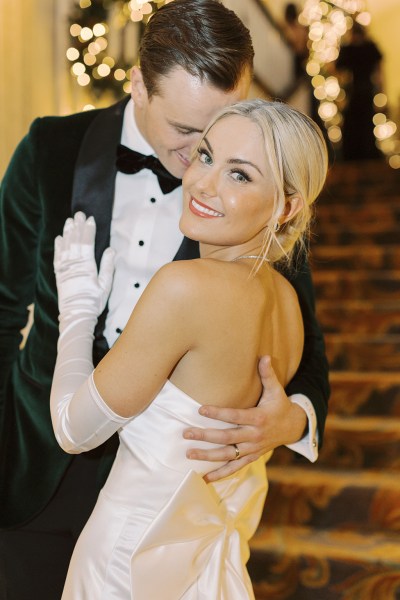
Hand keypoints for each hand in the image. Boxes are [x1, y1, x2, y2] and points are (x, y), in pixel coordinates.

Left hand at [54, 212, 114, 317]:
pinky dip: (58, 246)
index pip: (87, 243)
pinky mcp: (59, 274)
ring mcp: (64, 269)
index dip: (89, 230)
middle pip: (75, 241)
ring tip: (69, 221)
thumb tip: (111, 250)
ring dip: (67, 232)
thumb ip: (108, 266)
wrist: (76, 315)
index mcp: (87, 266)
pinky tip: (59, 238)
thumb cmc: (94, 302)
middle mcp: (74, 265)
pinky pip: (57, 256)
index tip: (91, 219)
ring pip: (65, 246)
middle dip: (77, 226)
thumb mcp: (106, 285)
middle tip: (79, 214)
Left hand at [183, 356, 306, 481]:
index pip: (235, 416)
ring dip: (208, 456)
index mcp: (259, 418)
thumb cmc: (279, 405)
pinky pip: (234, 468)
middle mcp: (254, 436)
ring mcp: (252, 449)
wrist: (294, 428)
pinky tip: (204, 478)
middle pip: (227, 437)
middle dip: (205, 436)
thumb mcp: (276, 390)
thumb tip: (263, 356)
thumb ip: (267, 374)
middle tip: (186, 433)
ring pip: (227, 455)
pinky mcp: (251, 457)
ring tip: (189, 453)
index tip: (200, 410)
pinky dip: (220, 474)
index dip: (218, 413)